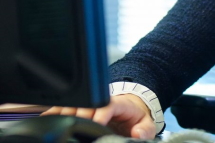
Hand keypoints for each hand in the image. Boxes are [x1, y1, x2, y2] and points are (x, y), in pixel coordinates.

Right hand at [41, 94, 156, 138]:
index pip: (106, 104)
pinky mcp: (79, 108)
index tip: (95, 124)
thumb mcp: (145, 123)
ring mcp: (88, 103)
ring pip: (73, 102)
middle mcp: (100, 101)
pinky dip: (54, 112)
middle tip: (72, 126)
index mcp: (117, 103)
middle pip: (86, 102)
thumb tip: (137, 134)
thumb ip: (145, 129)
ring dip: (63, 111)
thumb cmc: (134, 117)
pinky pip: (64, 107)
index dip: (99, 114)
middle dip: (78, 113)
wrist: (128, 108)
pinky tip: (46, 119)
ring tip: (56, 124)